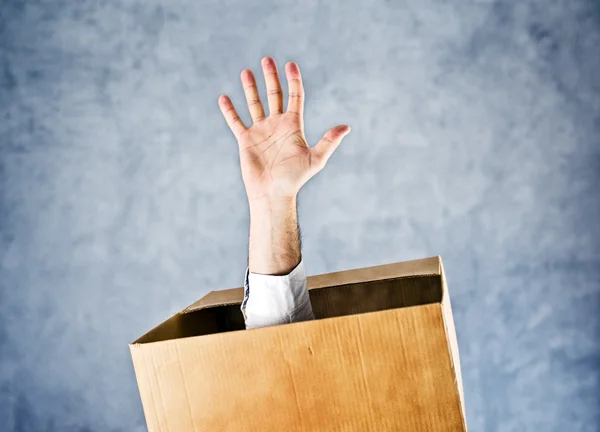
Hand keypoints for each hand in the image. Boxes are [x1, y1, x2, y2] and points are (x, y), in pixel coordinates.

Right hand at [218, 57, 350, 202]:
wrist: (273, 194)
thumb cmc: (295, 179)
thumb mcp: (315, 159)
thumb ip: (329, 141)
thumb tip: (346, 127)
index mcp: (293, 126)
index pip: (294, 97)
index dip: (293, 80)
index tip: (290, 64)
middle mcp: (277, 125)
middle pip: (274, 95)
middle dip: (271, 78)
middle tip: (267, 59)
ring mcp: (261, 132)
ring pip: (255, 104)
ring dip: (251, 88)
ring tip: (246, 71)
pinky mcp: (246, 140)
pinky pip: (236, 122)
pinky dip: (230, 110)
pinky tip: (224, 98)